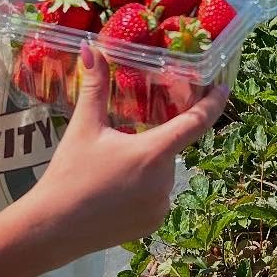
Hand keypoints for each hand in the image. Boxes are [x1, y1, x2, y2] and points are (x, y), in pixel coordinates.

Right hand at [16, 45, 228, 263]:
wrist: (52, 228)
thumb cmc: (70, 173)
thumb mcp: (84, 127)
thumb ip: (95, 86)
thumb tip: (92, 48)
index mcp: (153, 153)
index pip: (196, 122)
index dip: (213, 103)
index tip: (224, 87)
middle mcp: (165, 181)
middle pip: (170, 147)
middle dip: (156, 136)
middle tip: (131, 131)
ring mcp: (161, 206)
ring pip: (162, 172)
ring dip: (148, 162)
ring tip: (113, 164)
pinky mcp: (153, 223)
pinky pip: (156, 196)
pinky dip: (144, 186)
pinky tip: (116, 187)